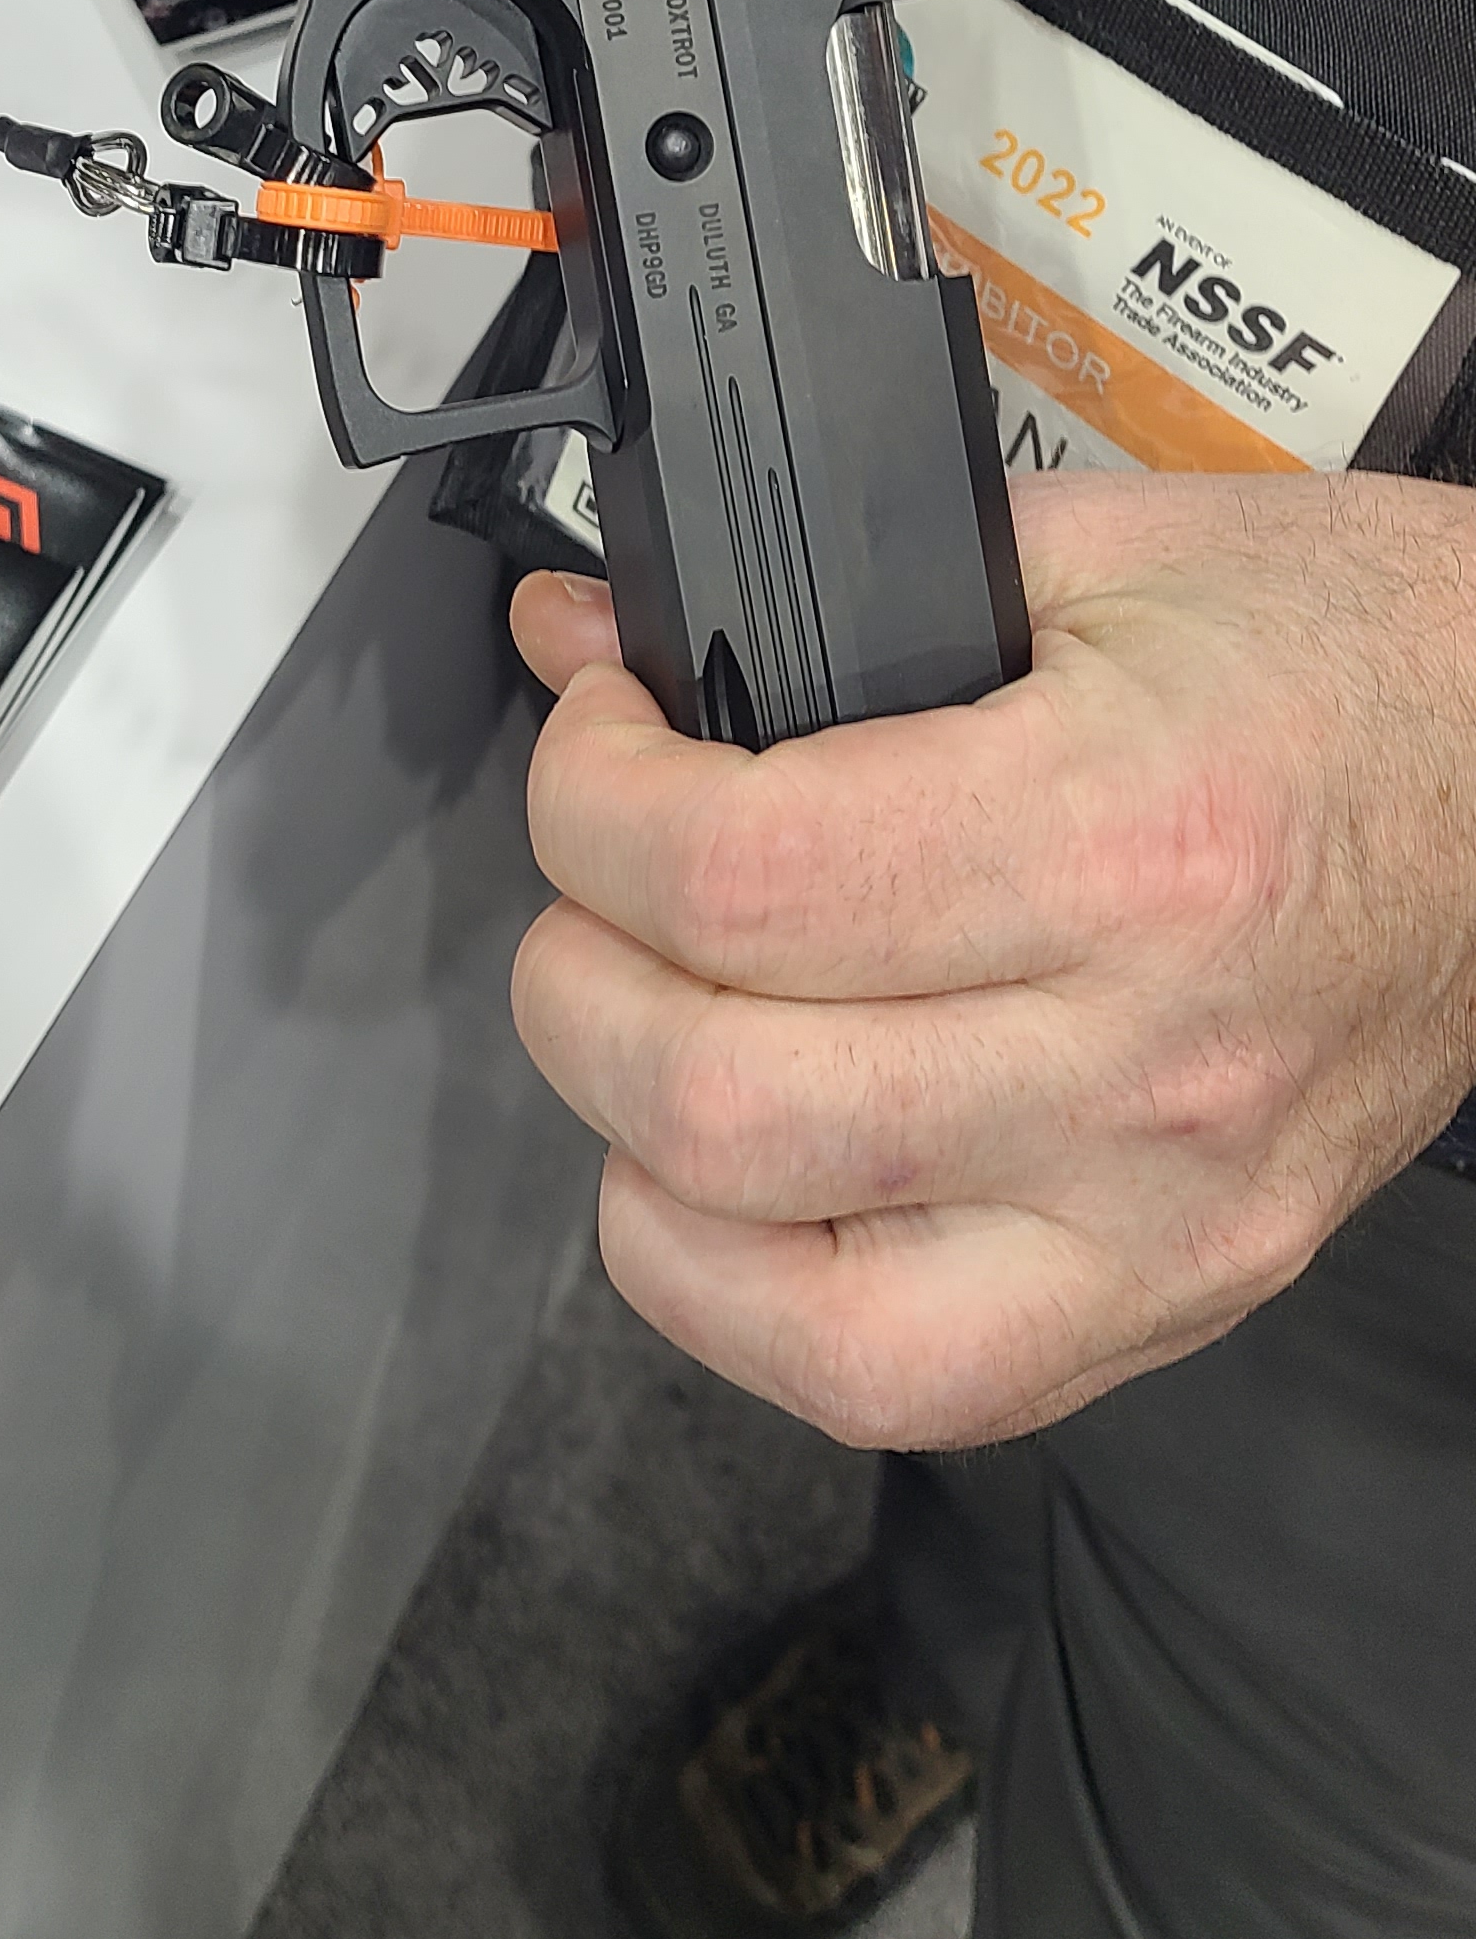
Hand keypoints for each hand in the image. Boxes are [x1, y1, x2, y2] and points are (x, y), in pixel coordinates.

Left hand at [510, 472, 1475, 1446]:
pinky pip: (902, 1394)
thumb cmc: (1357, 663)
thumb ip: (829, 582)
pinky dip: (756, 1301)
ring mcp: (1162, 1218)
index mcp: (1121, 836)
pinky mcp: (1175, 1300)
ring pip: (784, 1306)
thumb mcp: (1109, 544)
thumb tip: (589, 632)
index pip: (741, 885)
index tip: (595, 749)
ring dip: (644, 1164)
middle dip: (580, 984)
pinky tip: (744, 1183)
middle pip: (726, 1106)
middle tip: (600, 895)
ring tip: (659, 1040)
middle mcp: (1142, 1060)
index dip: (592, 808)